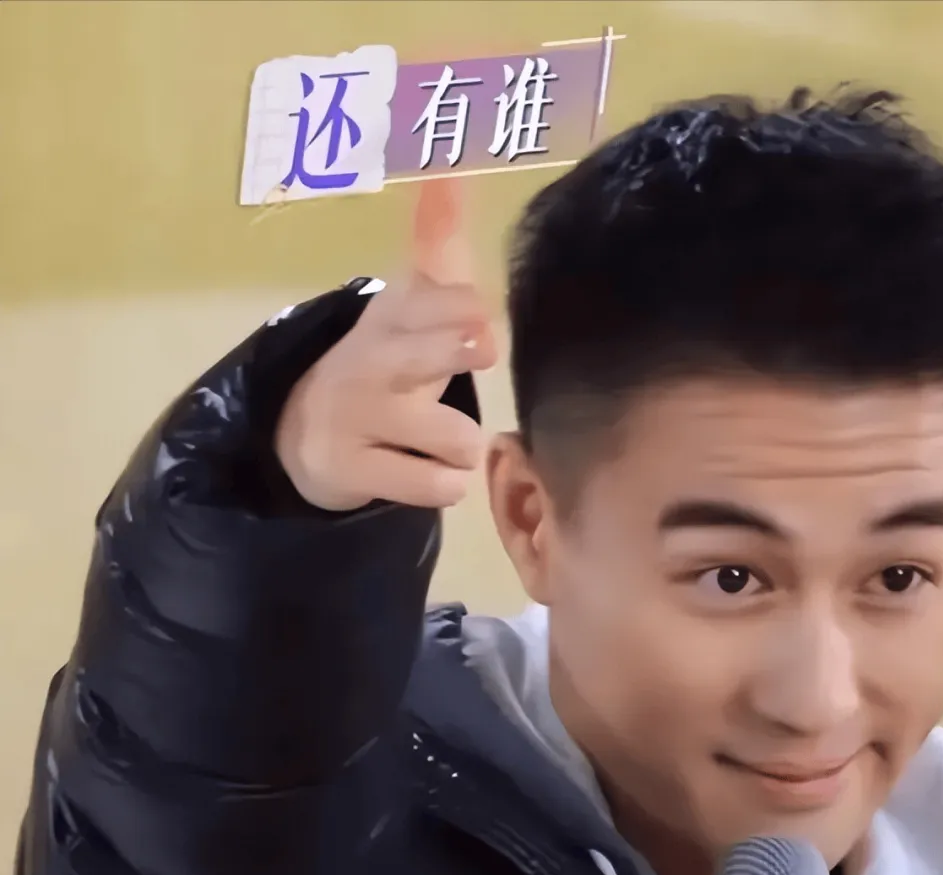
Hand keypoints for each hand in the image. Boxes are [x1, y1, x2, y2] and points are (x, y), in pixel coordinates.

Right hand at [275, 180, 496, 510]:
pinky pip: (432, 486)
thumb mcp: (407, 301)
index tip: (480, 315)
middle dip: (455, 348)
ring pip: (450, 436)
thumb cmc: (383, 359)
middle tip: (483, 347)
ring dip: (463, 445)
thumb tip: (454, 167)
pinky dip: (444, 484)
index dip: (454, 308)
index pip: (422, 300)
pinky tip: (430, 473)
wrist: (305, 432)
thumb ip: (436, 239)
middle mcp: (369, 363)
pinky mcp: (352, 470)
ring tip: (445, 442)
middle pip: (419, 354)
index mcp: (389, 317)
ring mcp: (358, 419)